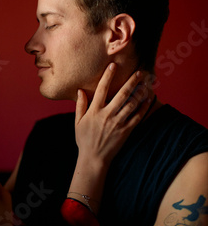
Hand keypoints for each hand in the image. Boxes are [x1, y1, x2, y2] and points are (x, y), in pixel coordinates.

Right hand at [68, 64, 152, 214]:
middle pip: (121, 94)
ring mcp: (117, 123)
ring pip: (131, 104)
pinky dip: (143, 107)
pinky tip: (148, 99)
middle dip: (131, 82)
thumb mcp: (78, 122)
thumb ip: (80, 105)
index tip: (113, 66)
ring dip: (140, 92)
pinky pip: (137, 117)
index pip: (101, 89)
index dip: (107, 76)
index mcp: (94, 111)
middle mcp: (106, 115)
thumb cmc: (84, 140)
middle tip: (139, 72)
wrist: (94, 159)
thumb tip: (80, 90)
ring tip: (146, 83)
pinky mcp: (126, 131)